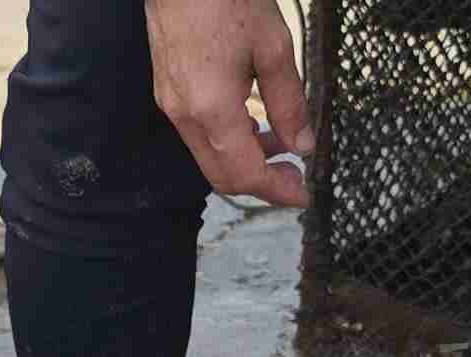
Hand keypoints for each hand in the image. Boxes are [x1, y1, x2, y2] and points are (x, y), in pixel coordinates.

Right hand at [146, 0, 312, 208]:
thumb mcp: (273, 48)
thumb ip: (289, 103)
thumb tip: (303, 145)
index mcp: (212, 109)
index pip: (246, 174)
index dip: (277, 191)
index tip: (302, 195)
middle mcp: (185, 115)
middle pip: (223, 176)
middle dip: (262, 183)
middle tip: (295, 177)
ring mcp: (172, 104)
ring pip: (210, 157)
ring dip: (247, 160)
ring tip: (283, 142)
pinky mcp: (168, 91)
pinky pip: (199, 134)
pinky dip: (230, 140)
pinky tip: (254, 121)